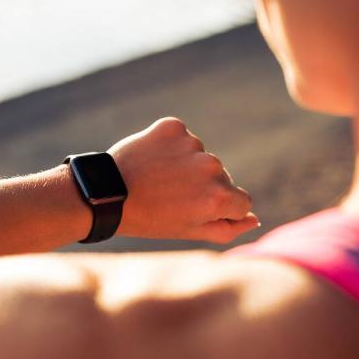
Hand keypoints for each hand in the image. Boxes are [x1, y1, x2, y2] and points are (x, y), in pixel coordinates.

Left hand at [109, 117, 259, 242]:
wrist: (105, 194)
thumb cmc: (148, 219)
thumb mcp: (189, 231)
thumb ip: (227, 228)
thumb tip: (253, 219)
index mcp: (219, 198)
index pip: (241, 202)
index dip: (218, 210)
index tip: (194, 210)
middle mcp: (212, 168)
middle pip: (221, 178)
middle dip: (202, 187)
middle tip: (169, 197)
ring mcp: (193, 144)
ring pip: (200, 157)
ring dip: (185, 167)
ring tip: (157, 180)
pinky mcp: (174, 127)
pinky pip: (182, 138)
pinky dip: (170, 148)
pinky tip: (152, 162)